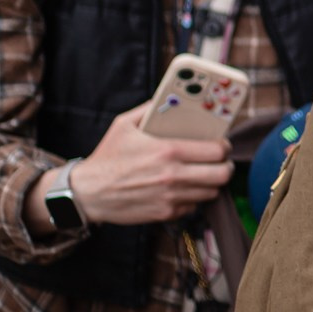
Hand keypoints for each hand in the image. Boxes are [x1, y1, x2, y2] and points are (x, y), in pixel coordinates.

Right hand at [50, 106, 234, 226]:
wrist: (87, 193)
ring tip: (203, 175)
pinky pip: (194, 206)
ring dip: (211, 183)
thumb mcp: (124, 125)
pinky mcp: (166, 213)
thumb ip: (150, 109)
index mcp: (168, 150)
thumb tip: (171, 98)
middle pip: (223, 174)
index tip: (221, 144)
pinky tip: (184, 189)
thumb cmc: (107, 157)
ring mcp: (171, 197)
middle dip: (225, 166)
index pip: (217, 150)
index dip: (224, 146)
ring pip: (212, 192)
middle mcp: (173, 175)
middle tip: (220, 162)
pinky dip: (193, 198)